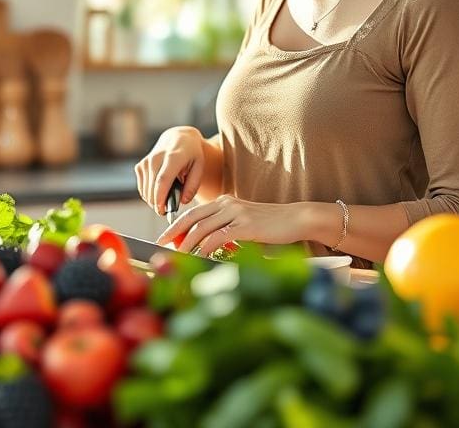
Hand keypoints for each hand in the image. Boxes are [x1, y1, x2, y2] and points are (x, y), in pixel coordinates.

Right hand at [134, 126, 205, 214]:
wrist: (178, 138)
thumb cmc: (191, 155)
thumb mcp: (199, 167)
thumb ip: (193, 185)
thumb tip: (182, 201)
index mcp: (174, 156)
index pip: (162, 179)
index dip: (160, 197)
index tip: (162, 211)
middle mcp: (156, 157)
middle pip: (152, 188)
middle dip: (158, 204)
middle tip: (169, 209)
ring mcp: (146, 161)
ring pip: (146, 190)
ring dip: (154, 200)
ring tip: (167, 198)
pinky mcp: (140, 166)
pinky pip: (142, 188)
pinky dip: (149, 194)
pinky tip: (160, 191)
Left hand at [156, 195, 306, 255]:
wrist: (296, 218)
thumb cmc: (272, 225)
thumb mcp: (244, 224)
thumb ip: (226, 231)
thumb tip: (207, 248)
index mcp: (224, 202)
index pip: (194, 212)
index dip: (177, 225)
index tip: (165, 238)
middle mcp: (227, 203)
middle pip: (192, 217)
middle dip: (174, 232)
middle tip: (161, 245)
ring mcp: (236, 213)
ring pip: (203, 227)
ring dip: (188, 244)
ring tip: (178, 257)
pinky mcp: (246, 225)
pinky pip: (219, 237)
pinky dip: (207, 248)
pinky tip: (201, 257)